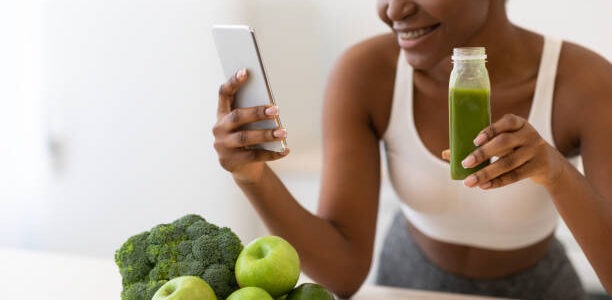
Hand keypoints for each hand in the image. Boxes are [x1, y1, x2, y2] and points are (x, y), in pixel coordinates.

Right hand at [213, 69, 289, 181]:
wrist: (242, 167)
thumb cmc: (248, 139)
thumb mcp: (246, 125)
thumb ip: (252, 114)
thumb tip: (272, 106)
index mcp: (222, 114)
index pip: (224, 94)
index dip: (233, 82)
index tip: (245, 71)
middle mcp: (219, 129)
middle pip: (237, 117)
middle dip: (257, 113)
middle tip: (276, 110)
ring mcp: (223, 146)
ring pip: (245, 138)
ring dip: (266, 134)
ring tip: (283, 132)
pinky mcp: (230, 161)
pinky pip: (254, 156)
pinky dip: (272, 153)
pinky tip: (285, 150)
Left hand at [442, 114, 566, 188]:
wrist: (548, 163)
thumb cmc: (515, 149)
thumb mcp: (502, 143)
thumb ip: (478, 146)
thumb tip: (446, 154)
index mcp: (518, 123)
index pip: (507, 121)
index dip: (490, 130)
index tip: (474, 141)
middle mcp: (529, 134)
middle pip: (504, 143)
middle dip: (483, 153)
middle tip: (465, 163)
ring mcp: (536, 150)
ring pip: (508, 162)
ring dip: (486, 173)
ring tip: (470, 182)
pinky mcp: (539, 166)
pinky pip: (516, 175)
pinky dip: (498, 181)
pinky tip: (484, 186)